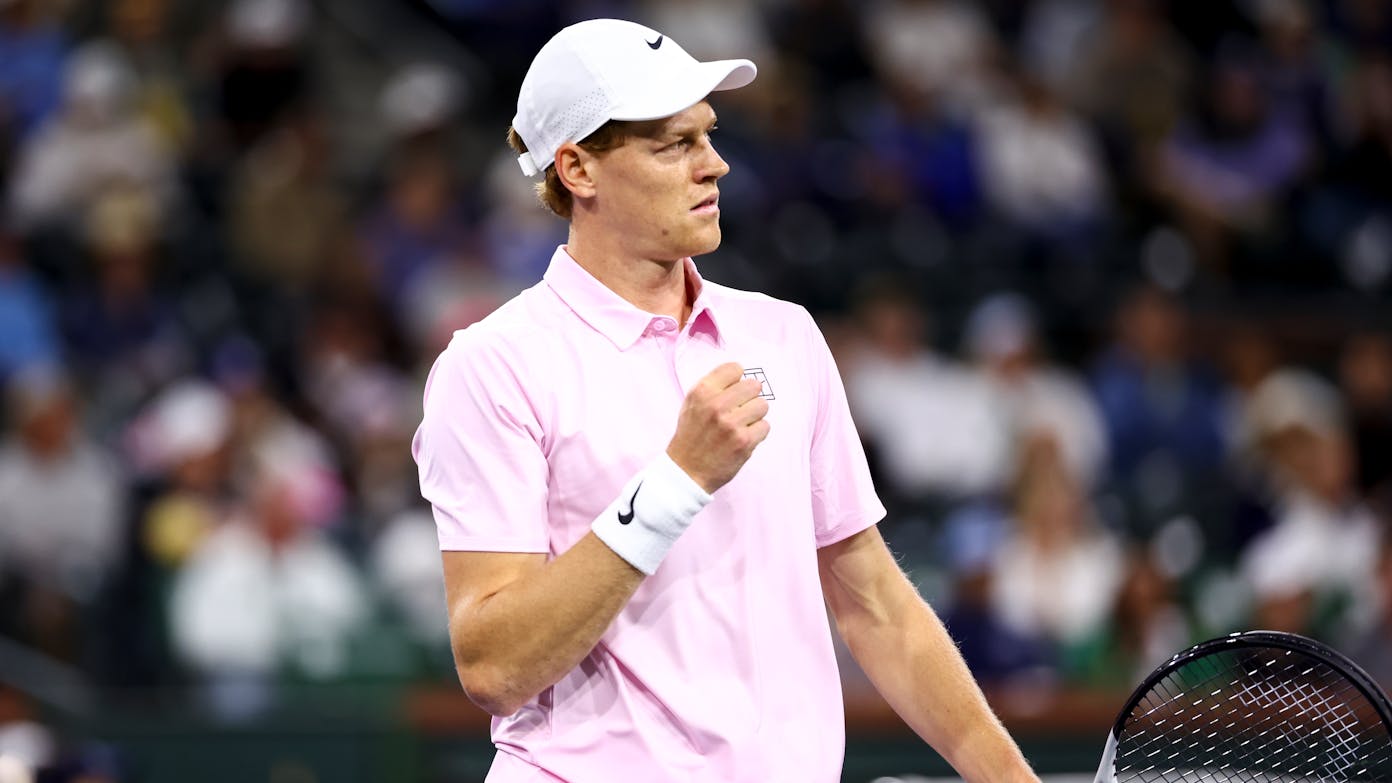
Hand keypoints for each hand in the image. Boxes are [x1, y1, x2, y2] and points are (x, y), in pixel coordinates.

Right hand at [666, 362, 770, 493]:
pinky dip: (757, 433)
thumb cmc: (691, 435)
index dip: (737, 381)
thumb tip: (740, 374)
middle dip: (749, 397)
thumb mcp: (691, 403)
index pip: (735, 368)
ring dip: (755, 416)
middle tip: (740, 410)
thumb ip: (713, 386)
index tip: (733, 391)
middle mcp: (717, 405)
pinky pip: (765, 426)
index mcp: (702, 392)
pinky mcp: (744, 441)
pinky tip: (743, 438)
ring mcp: (731, 424)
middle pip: (754, 385)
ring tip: (741, 425)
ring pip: (763, 405)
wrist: (686, 470)